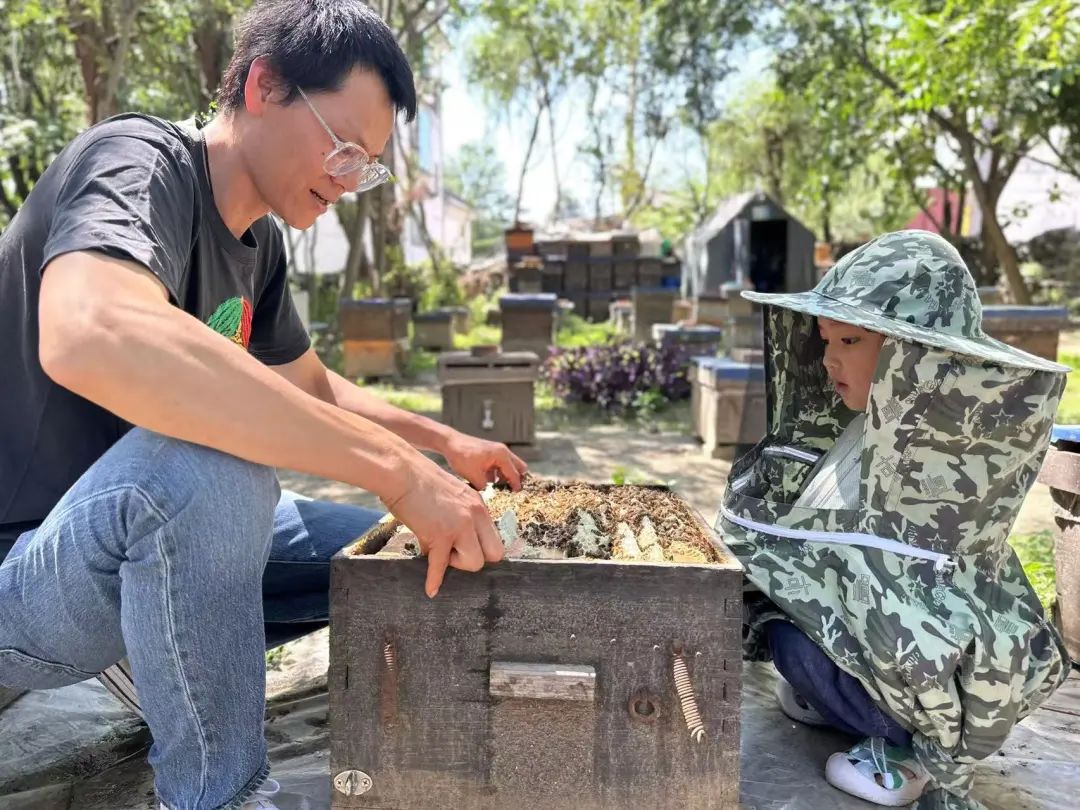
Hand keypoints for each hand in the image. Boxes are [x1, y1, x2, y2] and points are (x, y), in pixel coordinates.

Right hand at [382, 455, 503, 597]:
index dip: (480, 548)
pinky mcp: (440, 534)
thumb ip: (460, 514)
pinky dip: (434, 580)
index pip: (496, 538)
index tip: (463, 549)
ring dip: (455, 563)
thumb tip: (454, 538)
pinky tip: (430, 590)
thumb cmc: (417, 480)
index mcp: (479, 505)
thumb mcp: (451, 494)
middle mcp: (475, 515)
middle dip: (474, 559)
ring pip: (475, 563)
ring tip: (437, 552)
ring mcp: (460, 525)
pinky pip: (441, 565)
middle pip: (494, 554)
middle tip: (453, 553)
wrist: (400, 471)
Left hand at [442, 432, 528, 490]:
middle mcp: (502, 451)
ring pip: (509, 466)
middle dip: (516, 479)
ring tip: (499, 489)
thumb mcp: (474, 476)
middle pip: (519, 467)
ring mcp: (497, 451)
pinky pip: (500, 465)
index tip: (517, 497)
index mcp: (501, 455)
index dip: (516, 487)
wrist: (449, 442)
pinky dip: (498, 474)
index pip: (514, 474)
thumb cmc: (462, 456)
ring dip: (506, 477)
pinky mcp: (490, 453)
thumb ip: (485, 488)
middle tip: (511, 491)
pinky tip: (489, 483)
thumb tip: (490, 496)